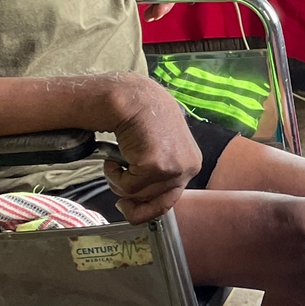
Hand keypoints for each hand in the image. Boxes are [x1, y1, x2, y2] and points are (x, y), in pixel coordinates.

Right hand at [107, 76, 202, 222]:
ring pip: (138, 195)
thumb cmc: (141, 117)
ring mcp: (174, 167)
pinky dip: (114, 175)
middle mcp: (188, 167)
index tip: (128, 206)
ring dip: (119, 181)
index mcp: (191, 162)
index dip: (147, 208)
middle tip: (116, 178)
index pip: (171, 199)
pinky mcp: (156, 165)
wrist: (131, 97)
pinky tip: (113, 158)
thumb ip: (159, 171)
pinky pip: (127, 187)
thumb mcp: (159, 147)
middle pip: (154, 202)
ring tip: (116, 160)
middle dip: (130, 195)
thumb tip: (141, 203)